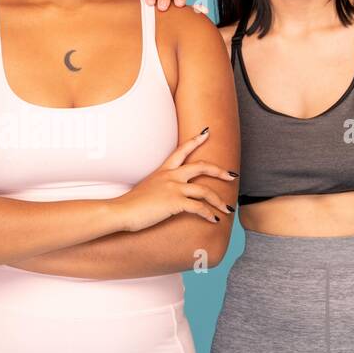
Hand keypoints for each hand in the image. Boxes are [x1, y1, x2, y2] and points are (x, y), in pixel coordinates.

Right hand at [112, 128, 235, 232]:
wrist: (122, 211)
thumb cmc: (131, 203)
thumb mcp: (146, 188)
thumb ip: (159, 187)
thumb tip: (164, 194)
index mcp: (164, 170)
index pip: (182, 150)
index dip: (196, 141)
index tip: (207, 132)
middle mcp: (171, 176)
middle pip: (201, 166)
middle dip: (219, 171)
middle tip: (231, 175)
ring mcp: (174, 188)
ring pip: (205, 190)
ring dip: (219, 200)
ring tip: (227, 209)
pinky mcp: (176, 203)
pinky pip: (199, 207)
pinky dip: (209, 214)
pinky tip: (214, 220)